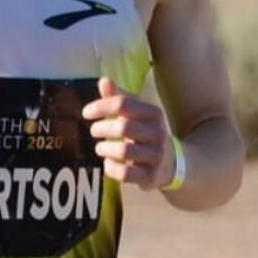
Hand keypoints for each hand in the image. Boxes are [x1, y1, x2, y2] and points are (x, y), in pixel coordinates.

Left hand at [82, 76, 176, 191]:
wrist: (171, 163)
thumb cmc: (145, 133)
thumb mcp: (136, 114)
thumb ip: (119, 98)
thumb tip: (104, 80)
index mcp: (153, 114)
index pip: (123, 104)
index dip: (101, 107)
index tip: (86, 113)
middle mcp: (158, 133)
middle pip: (123, 127)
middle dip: (102, 128)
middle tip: (94, 131)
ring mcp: (156, 156)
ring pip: (123, 151)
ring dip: (104, 149)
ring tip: (100, 148)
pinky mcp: (151, 176)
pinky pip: (125, 173)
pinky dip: (111, 168)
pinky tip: (108, 163)